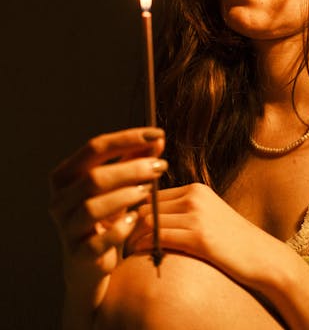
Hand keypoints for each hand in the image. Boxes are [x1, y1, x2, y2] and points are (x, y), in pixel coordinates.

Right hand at [49, 128, 165, 293]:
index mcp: (65, 175)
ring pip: (92, 207)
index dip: (127, 138)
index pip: (95, 147)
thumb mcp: (120, 185)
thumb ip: (136, 160)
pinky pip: (98, 242)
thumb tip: (158, 138)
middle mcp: (59, 200)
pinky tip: (135, 220)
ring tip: (148, 191)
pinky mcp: (77, 255)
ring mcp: (65, 228)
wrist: (92, 265)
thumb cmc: (107, 216)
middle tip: (160, 167)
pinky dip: (119, 229)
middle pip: (94, 177)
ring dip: (125, 196)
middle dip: (131, 169)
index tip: (157, 134)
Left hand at [126, 182, 292, 290]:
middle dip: (128, 225)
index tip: (122, 228)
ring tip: (125, 252)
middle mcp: (194, 197)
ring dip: (132, 238)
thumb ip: (183, 212)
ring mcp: (197, 215)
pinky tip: (139, 256)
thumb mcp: (208, 216)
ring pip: (148, 222)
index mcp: (195, 189)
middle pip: (146, 207)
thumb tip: (150, 220)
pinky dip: (144, 246)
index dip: (134, 213)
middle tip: (118, 242)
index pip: (152, 196)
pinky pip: (159, 237)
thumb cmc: (232, 242)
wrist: (262, 257)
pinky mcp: (199, 237)